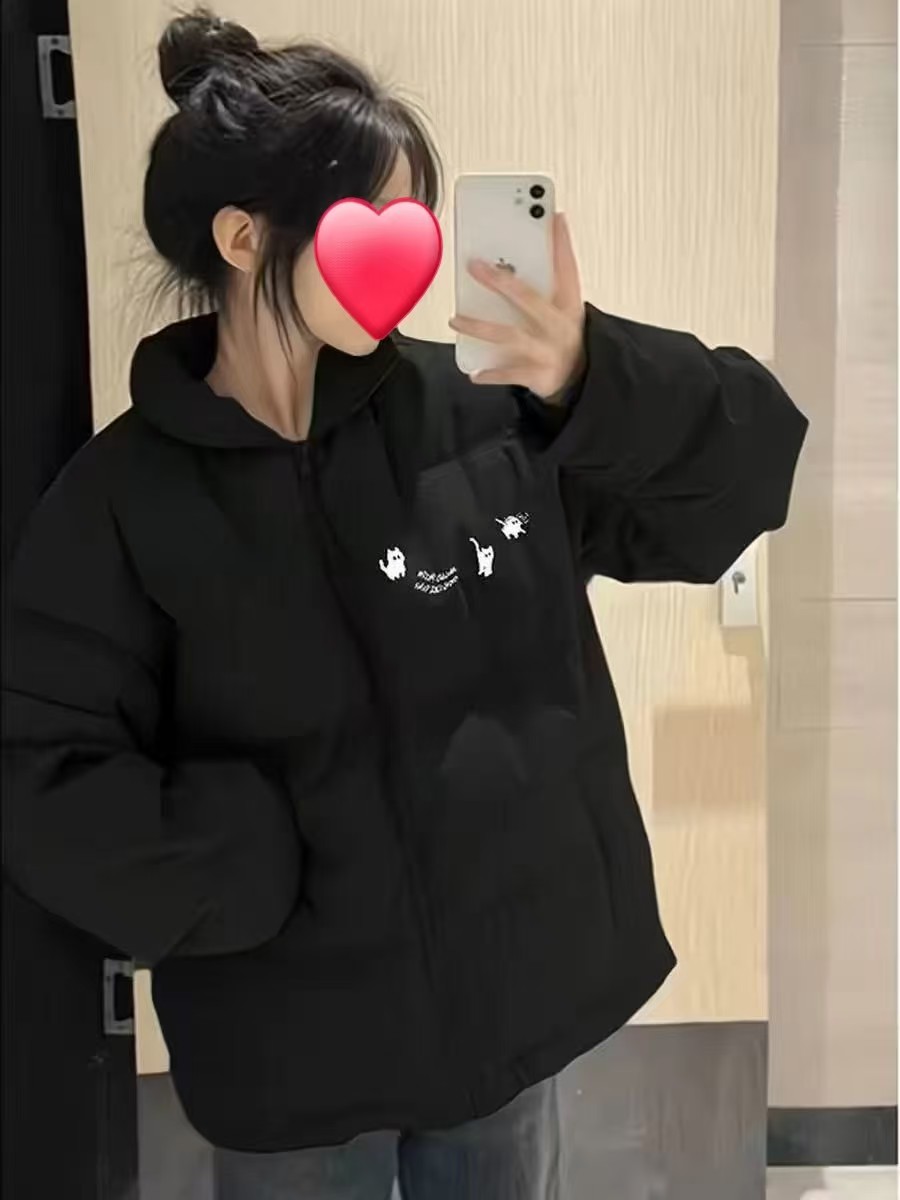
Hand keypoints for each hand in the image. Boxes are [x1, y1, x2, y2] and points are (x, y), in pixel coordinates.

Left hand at [448, 212, 586, 403]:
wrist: (577, 380)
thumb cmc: (562, 336)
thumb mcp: (564, 307)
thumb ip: (552, 274)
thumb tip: (545, 231)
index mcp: (569, 305)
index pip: (567, 268)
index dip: (562, 243)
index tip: (554, 215)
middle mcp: (560, 326)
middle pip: (528, 299)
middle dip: (501, 281)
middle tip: (474, 266)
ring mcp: (549, 351)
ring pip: (510, 336)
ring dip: (480, 327)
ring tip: (456, 319)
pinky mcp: (538, 376)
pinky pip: (509, 373)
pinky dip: (490, 373)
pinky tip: (473, 373)